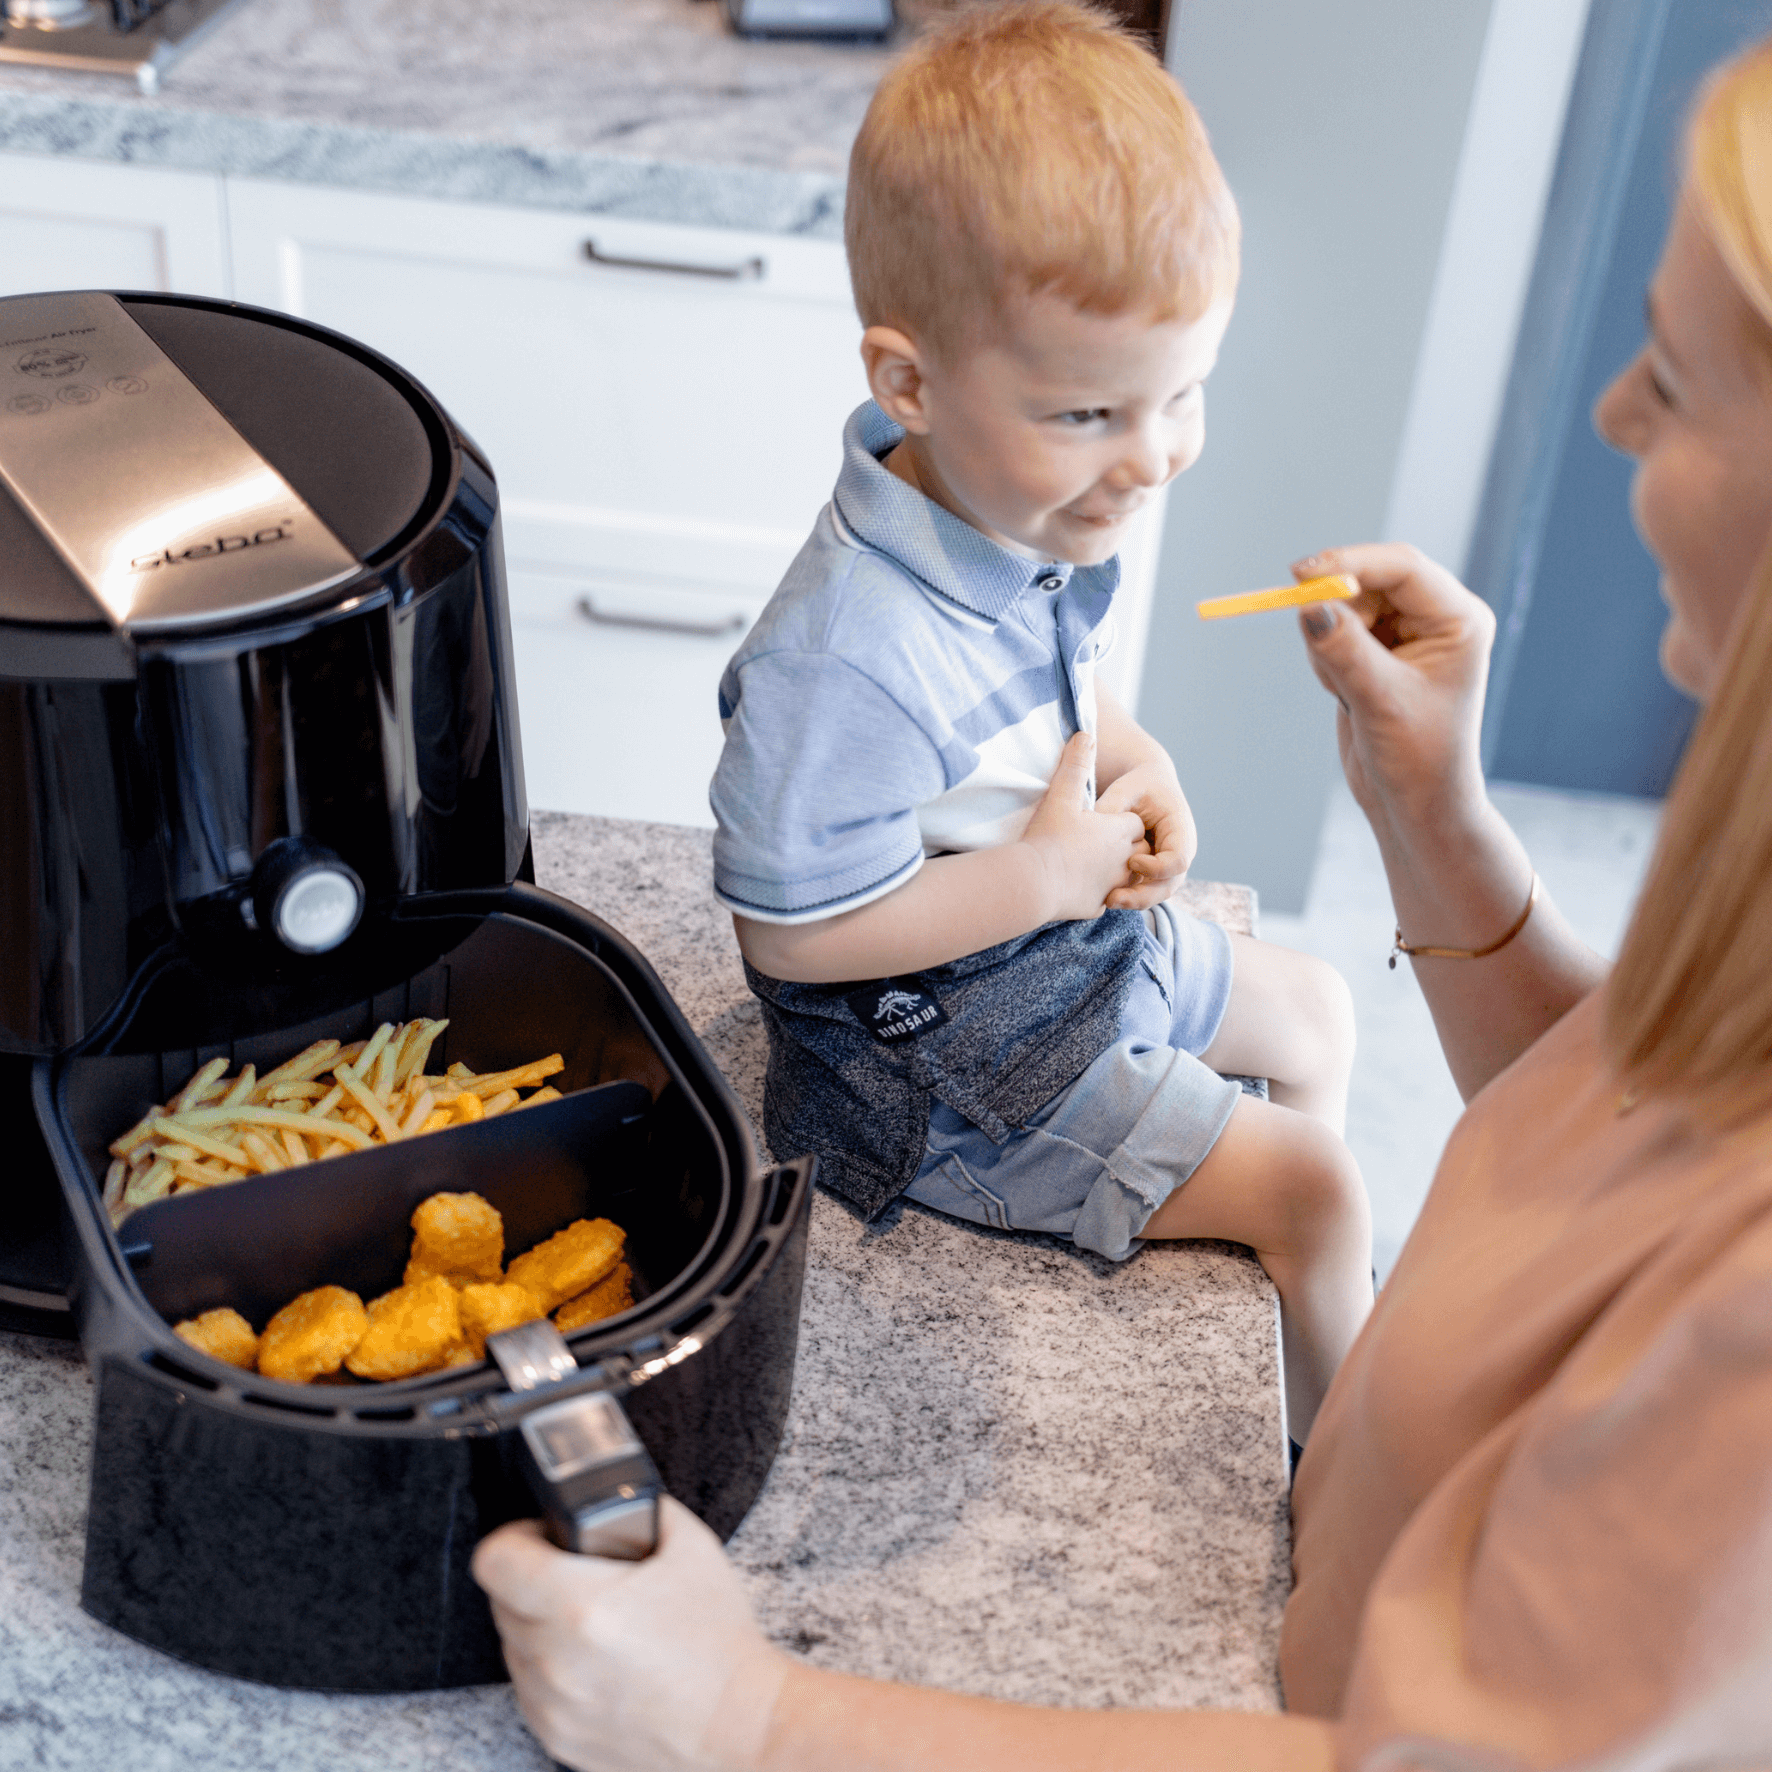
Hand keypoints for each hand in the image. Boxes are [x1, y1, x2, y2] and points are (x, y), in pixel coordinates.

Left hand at [471, 1499, 788, 1771]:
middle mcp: (556, 1660)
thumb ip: (646, 1508)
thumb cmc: (719, 1644)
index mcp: (582, 1606)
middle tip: (576, 1573)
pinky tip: (593, 1659)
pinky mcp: (556, 1736)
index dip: (515, 1536)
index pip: (495, 1560)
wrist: (739, 1726)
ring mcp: (551, 1705)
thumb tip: (616, 1497)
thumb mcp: (692, 1547)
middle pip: (501, 1600)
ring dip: (539, 1624)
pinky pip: (528, 1687)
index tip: (541, 1536)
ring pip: (512, 1645)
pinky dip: (550, 1667)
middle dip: (533, 1577)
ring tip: (591, 1619)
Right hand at [1017, 732, 1147, 921]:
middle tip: (1096, 840)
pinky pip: (1103, 898)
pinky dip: (1094, 892)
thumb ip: (1076, 765)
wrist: (1032, 884)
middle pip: (1137, 850)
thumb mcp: (1061, 795)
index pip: (1135, 823)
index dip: (1121, 820)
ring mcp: (1112, 886)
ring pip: (1126, 878)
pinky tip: (1076, 885)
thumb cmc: (1048, 838)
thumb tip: (1085, 735)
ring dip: (1113, 871)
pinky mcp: (1095, 906)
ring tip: (1089, 863)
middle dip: (1124, 846)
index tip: (1102, 820)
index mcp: (1121, 832)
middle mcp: (1124, 861)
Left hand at [1097, 760, 1195, 909]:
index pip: (1179, 858)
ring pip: (1158, 892)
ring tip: (1108, 901)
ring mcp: (1169, 864)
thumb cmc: (1135, 786)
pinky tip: (1107, 897)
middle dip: (1144, 895)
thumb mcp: (1124, 790)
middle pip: (1170, 884)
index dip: (1157, 867)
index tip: (1132, 861)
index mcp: (1180, 827)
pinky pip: (1147, 890)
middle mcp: (1181, 850)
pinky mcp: (1155, 872)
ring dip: (1135, 901)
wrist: (1146, 786)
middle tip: (1114, 898)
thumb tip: (1092, 834)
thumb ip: (1111, 810)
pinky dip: (1130, 896)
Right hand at [1291, 543, 1494, 839]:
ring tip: (1346, 691)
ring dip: (1329, 642)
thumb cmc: (1418, 758)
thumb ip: (1344, 650)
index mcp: (1458, 619)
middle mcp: (1436, 618)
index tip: (1302, 575)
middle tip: (1311, 639)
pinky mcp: (1377, 652)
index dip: (1351, 563)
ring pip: (1345, 605)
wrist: (1415, 804)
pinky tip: (1344, 694)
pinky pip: (1335, 630)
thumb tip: (1308, 606)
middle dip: (1336, 609)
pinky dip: (1325, 657)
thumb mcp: (1379, 702)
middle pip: (1369, 580)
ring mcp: (1406, 634)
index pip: (1402, 568)